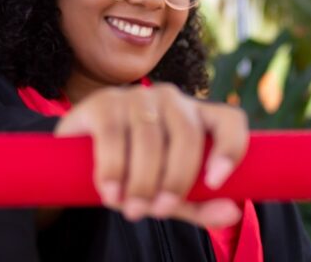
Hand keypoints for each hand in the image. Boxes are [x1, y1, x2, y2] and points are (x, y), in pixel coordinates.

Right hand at [54, 83, 248, 227]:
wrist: (79, 159)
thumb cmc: (135, 173)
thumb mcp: (168, 193)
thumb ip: (199, 205)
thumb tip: (231, 214)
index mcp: (197, 117)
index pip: (230, 121)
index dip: (231, 147)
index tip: (216, 182)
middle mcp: (171, 100)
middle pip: (187, 135)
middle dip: (175, 179)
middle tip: (158, 212)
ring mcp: (137, 97)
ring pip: (150, 138)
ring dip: (141, 181)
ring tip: (131, 209)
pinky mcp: (104, 102)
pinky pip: (113, 135)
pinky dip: (114, 169)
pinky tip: (111, 192)